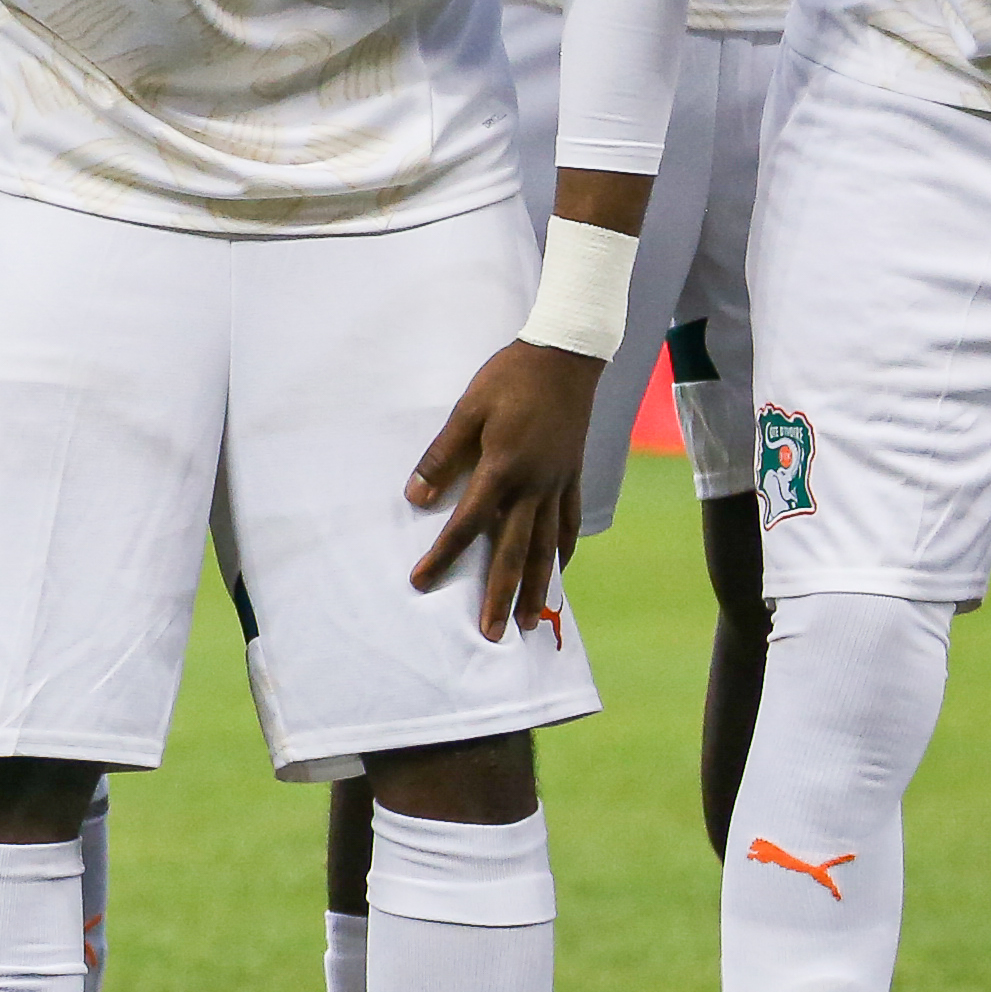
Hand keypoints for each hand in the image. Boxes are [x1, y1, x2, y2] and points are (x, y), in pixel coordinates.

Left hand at [404, 340, 604, 640]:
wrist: (566, 357)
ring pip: (547, 547)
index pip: (467, 524)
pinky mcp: (573, 477)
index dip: (443, 556)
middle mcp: (534, 486)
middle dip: (501, 595)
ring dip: (538, 587)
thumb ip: (442, 455)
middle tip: (492, 634)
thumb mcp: (467, 409)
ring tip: (531, 622)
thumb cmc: (509, 378)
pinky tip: (560, 572)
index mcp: (502, 469)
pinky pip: (570, 524)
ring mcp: (559, 485)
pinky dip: (564, 552)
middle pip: (514, 551)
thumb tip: (416, 497)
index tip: (421, 583)